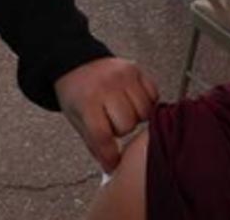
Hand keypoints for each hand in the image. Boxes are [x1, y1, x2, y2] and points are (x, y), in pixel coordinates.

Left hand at [55, 57, 158, 173]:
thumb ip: (94, 143)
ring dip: (136, 117)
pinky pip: (153, 94)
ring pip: (144, 112)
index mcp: (87, 101)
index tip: (113, 163)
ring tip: (123, 111)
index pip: (103, 136)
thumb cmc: (76, 92)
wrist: (75, 63)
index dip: (110, 155)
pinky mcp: (135, 70)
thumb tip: (110, 167)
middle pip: (128, 125)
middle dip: (121, 130)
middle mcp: (106, 87)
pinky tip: (134, 101)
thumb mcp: (76, 118)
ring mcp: (123, 76)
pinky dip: (147, 102)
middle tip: (113, 123)